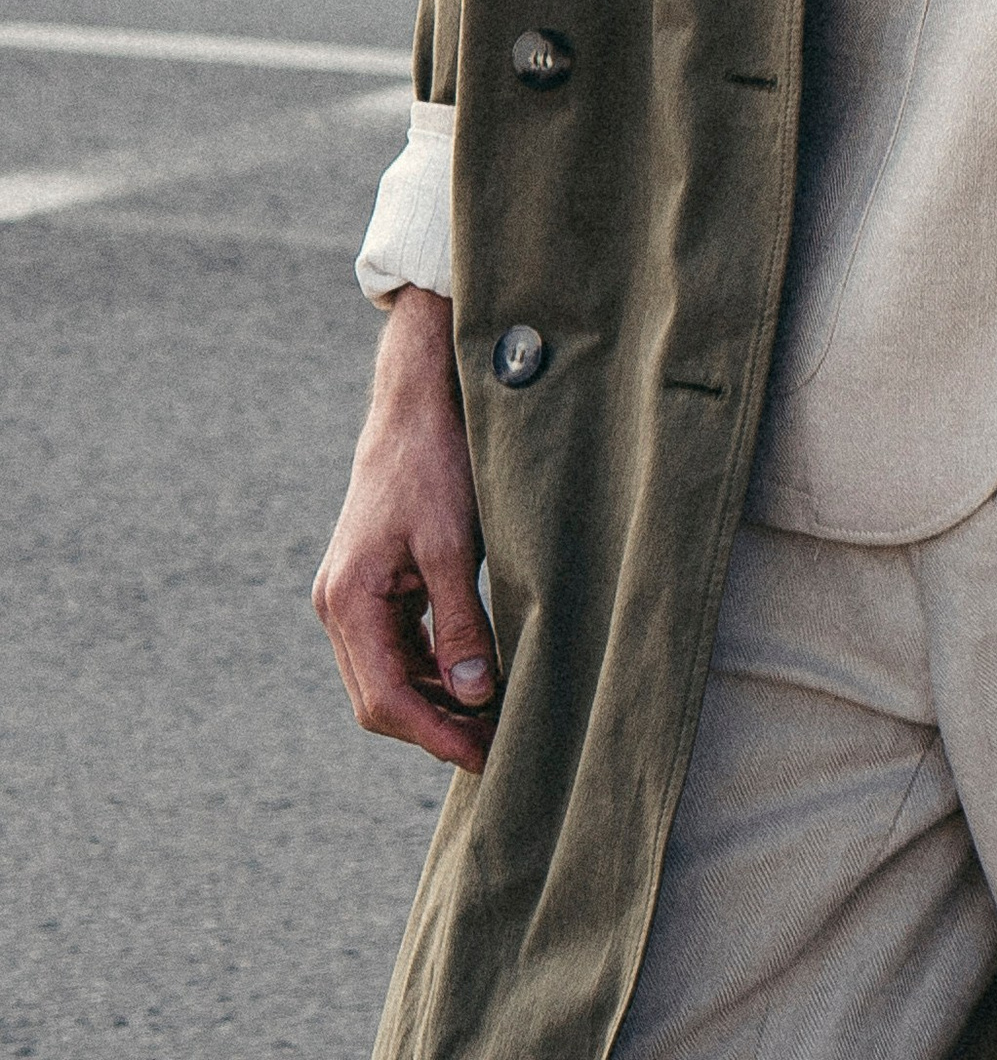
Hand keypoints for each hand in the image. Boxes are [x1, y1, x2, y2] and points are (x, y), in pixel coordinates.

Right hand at [312, 284, 500, 771]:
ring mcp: (353, 597)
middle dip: (435, 727)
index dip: (434, 734)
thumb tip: (474, 694)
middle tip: (494, 747)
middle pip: (380, 697)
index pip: (385, 698)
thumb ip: (461, 622)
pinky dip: (433, 669)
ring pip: (389, 676)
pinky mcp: (375, 585)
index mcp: (348, 600)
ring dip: (436, 703)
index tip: (483, 755)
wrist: (418, 402)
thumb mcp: (452, 544)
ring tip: (491, 720)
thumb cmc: (434, 464)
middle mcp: (339, 605)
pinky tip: (474, 677)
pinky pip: (399, 648)